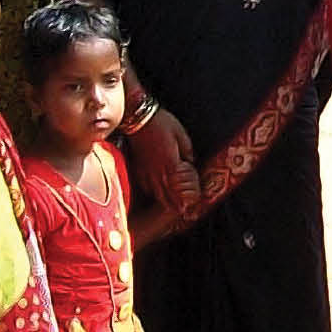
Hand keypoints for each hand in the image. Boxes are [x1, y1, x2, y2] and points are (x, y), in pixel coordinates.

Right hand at [125, 106, 202, 221]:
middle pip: (168, 196)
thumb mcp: (181, 135)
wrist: (137, 118)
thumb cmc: (162, 124)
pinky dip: (154, 194)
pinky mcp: (138, 169)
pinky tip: (157, 196)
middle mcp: (157, 172)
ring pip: (157, 194)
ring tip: (174, 210)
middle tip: (185, 212)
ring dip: (166, 203)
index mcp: (170, 164)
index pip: (181, 188)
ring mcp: (146, 172)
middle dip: (178, 205)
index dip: (187, 198)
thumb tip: (191, 164)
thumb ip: (187, 152)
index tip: (194, 204)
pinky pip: (147, 187)